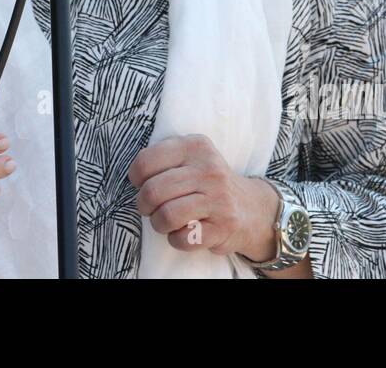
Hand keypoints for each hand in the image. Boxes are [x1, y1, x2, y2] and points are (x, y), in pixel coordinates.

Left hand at [129, 133, 276, 260]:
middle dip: (144, 205)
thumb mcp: (190, 156)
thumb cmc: (206, 181)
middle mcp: (209, 170)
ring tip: (164, 221)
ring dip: (158, 224)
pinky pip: (184, 239)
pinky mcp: (224, 227)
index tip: (142, 184)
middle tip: (150, 207)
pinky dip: (176, 239)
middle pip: (153, 191)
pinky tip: (183, 231)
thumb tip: (136, 177)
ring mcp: (219, 199)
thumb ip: (163, 157)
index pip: (146, 161)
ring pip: (166, 216)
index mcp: (195, 146)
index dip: (136, 178)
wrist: (250, 207)